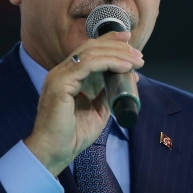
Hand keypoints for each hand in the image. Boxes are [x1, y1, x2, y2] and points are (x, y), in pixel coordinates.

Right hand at [24, 31, 142, 175]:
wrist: (55, 152)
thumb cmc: (72, 135)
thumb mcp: (96, 111)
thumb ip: (106, 94)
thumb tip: (124, 80)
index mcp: (67, 77)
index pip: (88, 51)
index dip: (108, 41)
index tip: (128, 40)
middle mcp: (61, 72)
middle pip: (90, 47)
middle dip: (116, 45)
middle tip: (137, 52)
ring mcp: (59, 76)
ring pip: (91, 53)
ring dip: (117, 54)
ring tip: (135, 61)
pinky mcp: (60, 83)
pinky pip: (87, 64)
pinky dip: (109, 62)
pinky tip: (124, 67)